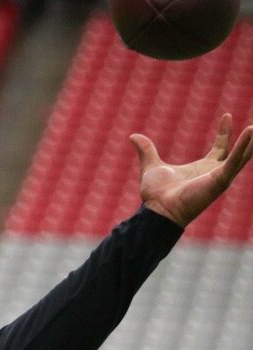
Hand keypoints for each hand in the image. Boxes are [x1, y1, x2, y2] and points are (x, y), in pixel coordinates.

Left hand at [130, 113, 252, 226]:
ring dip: (250, 143)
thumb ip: (146, 150)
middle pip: (238, 152)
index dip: (225, 132)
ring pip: (242, 156)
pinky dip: (243, 147)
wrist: (158, 209)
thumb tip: (133, 136)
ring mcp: (220, 177)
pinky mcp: (220, 180)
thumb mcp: (152, 166)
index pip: (221, 147)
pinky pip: (235, 161)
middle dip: (248, 139)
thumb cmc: (157, 194)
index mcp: (204, 168)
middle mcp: (215, 172)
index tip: (227, 115)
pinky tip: (250, 132)